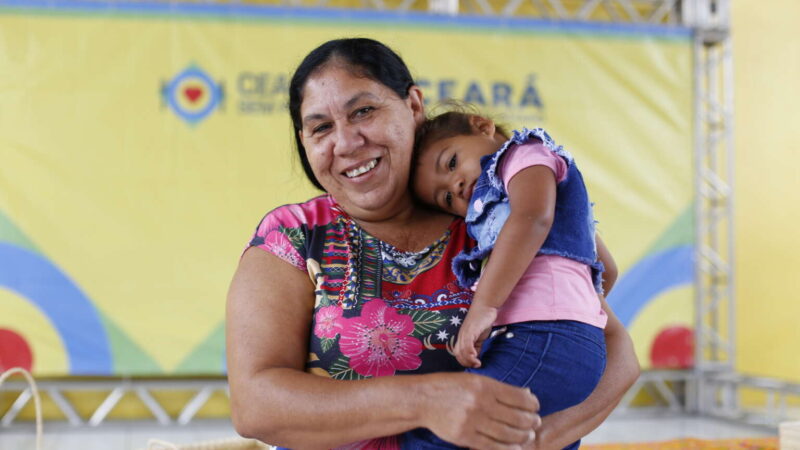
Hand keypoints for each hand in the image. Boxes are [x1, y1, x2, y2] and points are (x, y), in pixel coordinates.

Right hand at [422, 372, 541, 449]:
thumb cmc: (451, 388)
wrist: (423, 399)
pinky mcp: (465, 437)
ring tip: (527, 435)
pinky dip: (508, 448)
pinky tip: (514, 447)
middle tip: (535, 423)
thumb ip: (500, 388)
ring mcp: (472, 422)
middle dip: (531, 422)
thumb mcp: (475, 380)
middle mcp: (480, 403)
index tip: (535, 407)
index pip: (520, 398)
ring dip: (523, 436)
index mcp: (484, 386)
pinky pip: (493, 446)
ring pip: (509, 434)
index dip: (533, 404)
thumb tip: (528, 395)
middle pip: (518, 417)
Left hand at [455, 304, 498, 367]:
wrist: (485, 306)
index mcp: (462, 338)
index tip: (474, 365)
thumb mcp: (479, 337)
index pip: (458, 354)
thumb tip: (477, 358)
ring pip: (461, 351)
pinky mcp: (470, 330)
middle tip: (476, 366)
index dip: (464, 362)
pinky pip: (467, 344)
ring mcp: (465, 333)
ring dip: (469, 360)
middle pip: (458, 354)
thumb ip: (477, 346)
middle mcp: (461, 336)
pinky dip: (470, 352)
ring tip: (477, 363)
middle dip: (466, 363)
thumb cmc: (482, 321)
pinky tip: (476, 356)